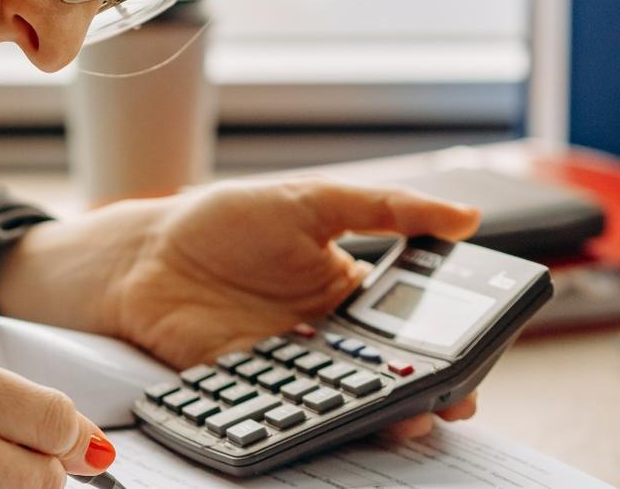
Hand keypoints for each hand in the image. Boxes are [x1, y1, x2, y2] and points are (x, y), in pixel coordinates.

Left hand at [0, 178, 481, 438]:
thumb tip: (466, 216)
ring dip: (378, 410)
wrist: (145, 253)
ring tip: (407, 416)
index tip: (475, 353)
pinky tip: (334, 417)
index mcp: (347, 290)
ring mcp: (288, 362)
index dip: (444, 340)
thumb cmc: (225, 221)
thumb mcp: (311, 201)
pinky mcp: (250, 384)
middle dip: (423, 389)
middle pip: (386, 369)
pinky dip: (316, 417)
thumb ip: (384, 209)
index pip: (410, 323)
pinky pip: (290, 406)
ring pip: (345, 396)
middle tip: (452, 400)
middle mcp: (325, 333)